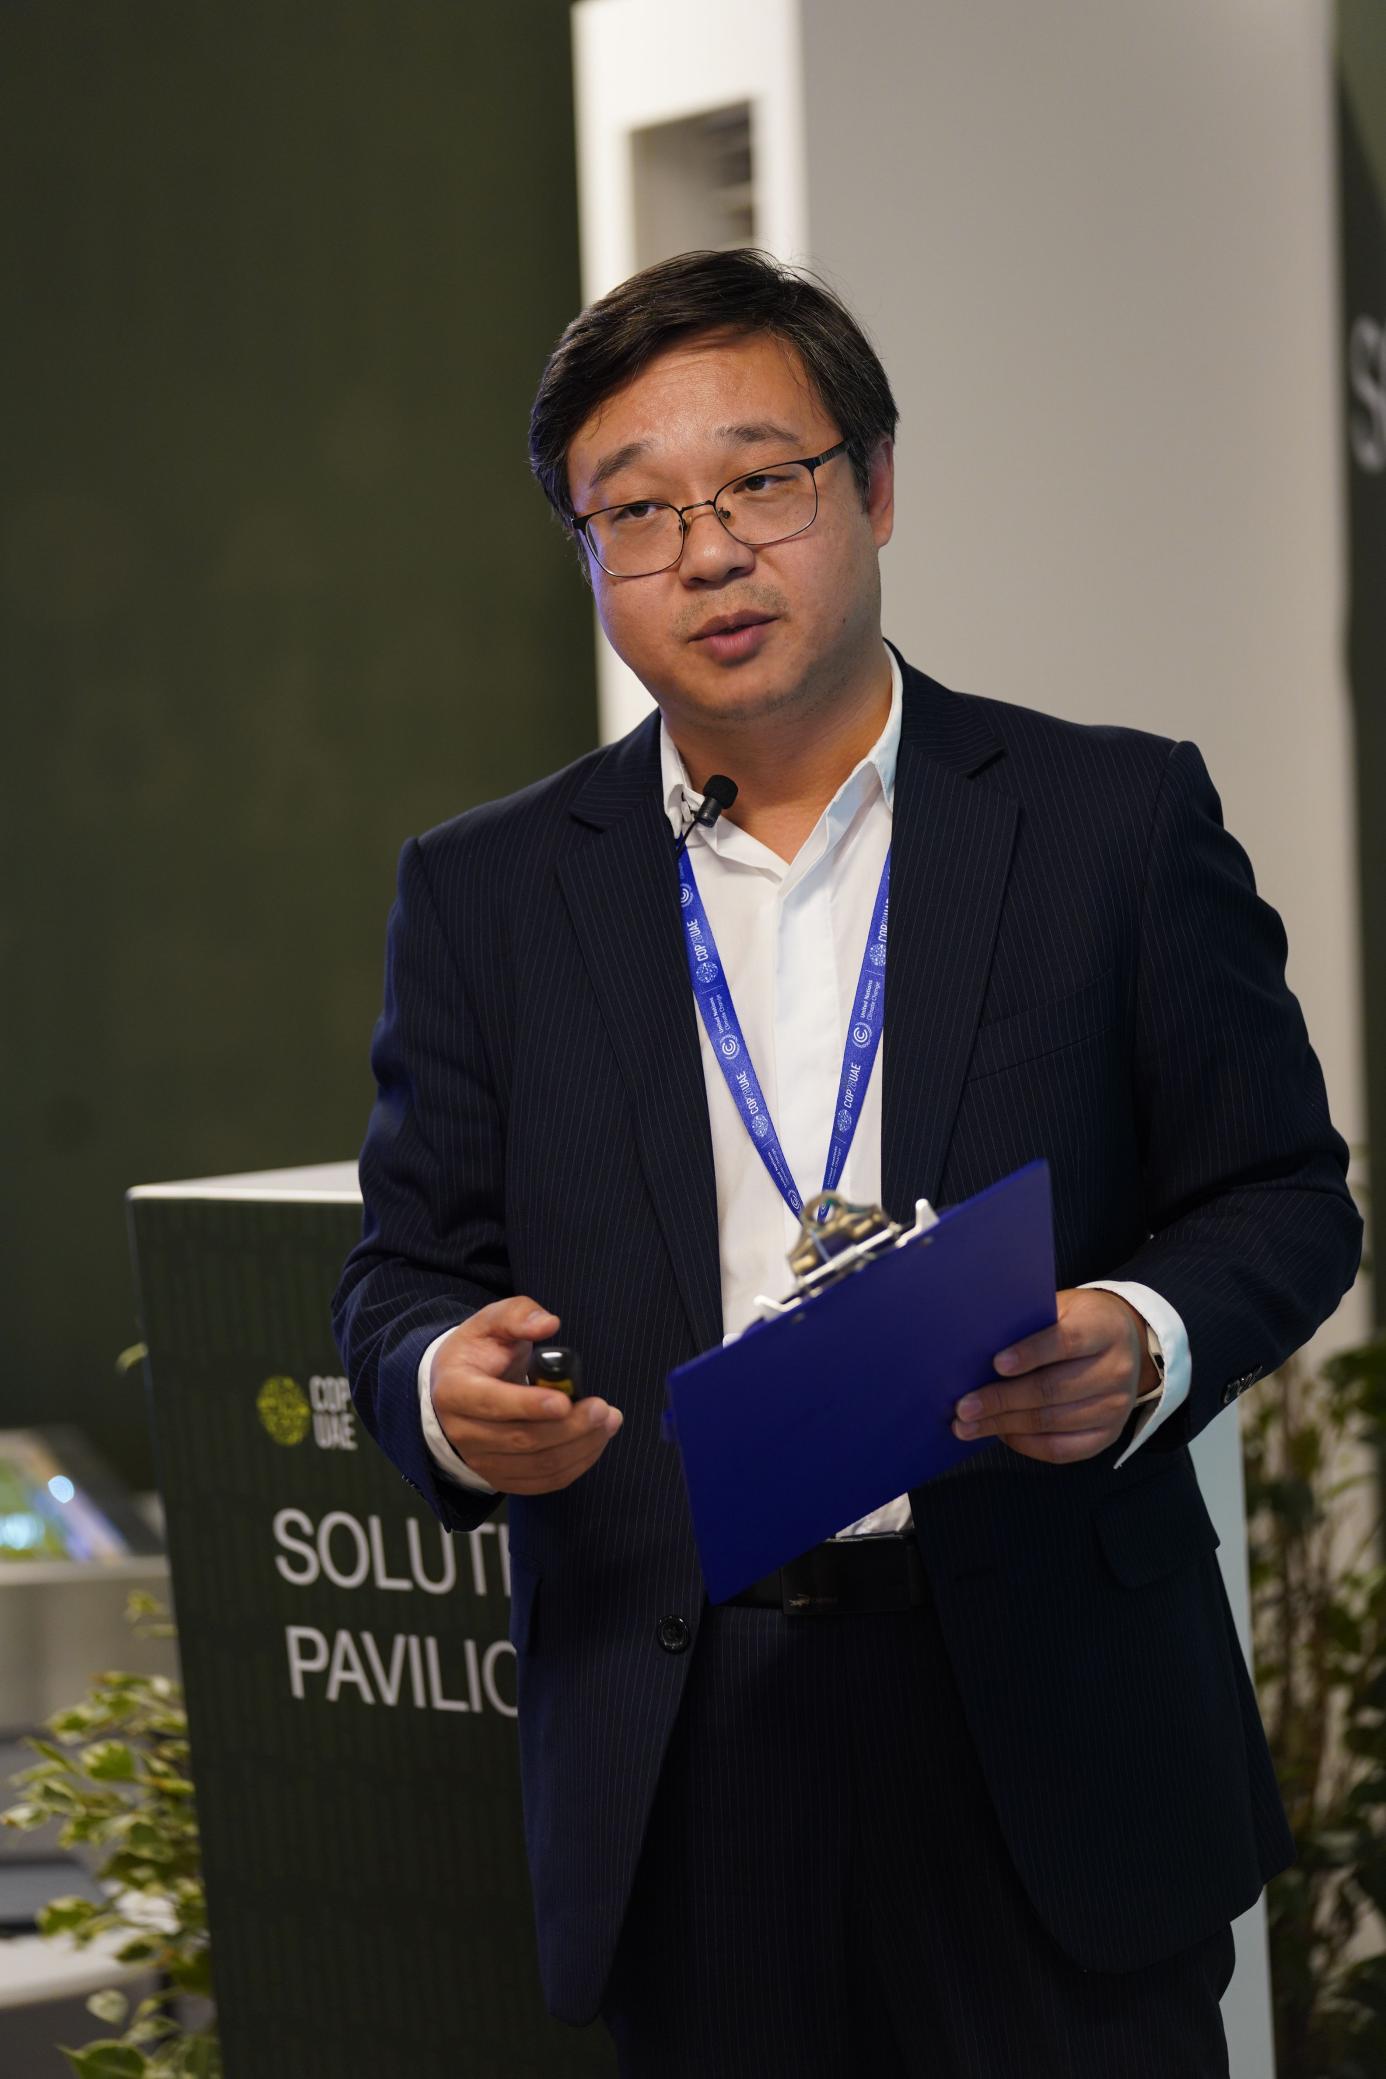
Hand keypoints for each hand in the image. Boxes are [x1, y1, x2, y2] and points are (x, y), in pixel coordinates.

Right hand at [431, 1297, 622, 1494]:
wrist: (459, 1388)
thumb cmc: (480, 1352)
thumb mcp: (491, 1322)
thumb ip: (518, 1316)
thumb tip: (548, 1324)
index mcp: (455, 1391)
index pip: (492, 1405)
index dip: (529, 1405)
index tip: (565, 1400)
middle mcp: (463, 1433)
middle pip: (522, 1440)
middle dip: (570, 1427)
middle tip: (603, 1408)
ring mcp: (481, 1461)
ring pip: (538, 1466)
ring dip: (581, 1446)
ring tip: (608, 1421)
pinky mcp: (502, 1478)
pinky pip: (545, 1481)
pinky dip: (577, 1463)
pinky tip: (596, 1440)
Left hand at [951, 1289, 1158, 1464]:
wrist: (1126, 1343)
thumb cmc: (1079, 1322)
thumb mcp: (1062, 1307)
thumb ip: (1030, 1322)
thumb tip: (978, 1346)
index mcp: (1103, 1328)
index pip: (1065, 1341)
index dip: (1030, 1353)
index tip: (996, 1364)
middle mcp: (1116, 1370)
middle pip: (1053, 1389)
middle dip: (1002, 1400)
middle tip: (964, 1407)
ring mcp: (1116, 1406)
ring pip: (1052, 1422)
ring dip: (1005, 1426)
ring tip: (969, 1426)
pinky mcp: (1109, 1435)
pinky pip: (1062, 1449)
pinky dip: (1026, 1444)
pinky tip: (1001, 1434)